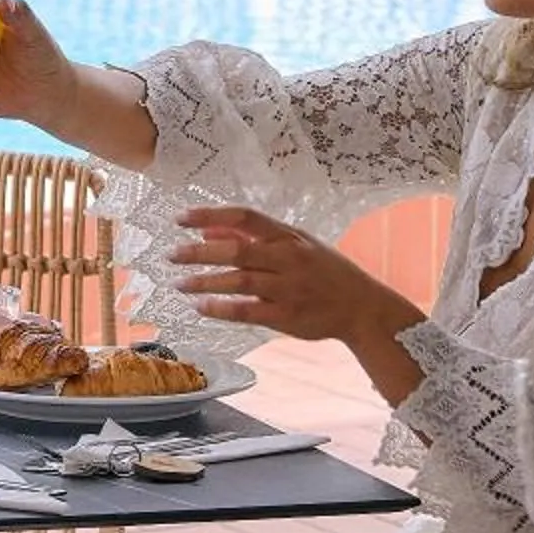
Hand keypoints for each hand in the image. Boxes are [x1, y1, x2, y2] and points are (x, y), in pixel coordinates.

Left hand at [169, 206, 419, 348]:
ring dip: (204, 282)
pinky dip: (221, 309)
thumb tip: (208, 231)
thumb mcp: (296, 246)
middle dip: (198, 252)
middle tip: (171, 255)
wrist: (363, 308)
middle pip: (236, 251)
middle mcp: (288, 259)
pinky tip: (201, 308)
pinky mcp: (287, 317)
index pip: (244, 218)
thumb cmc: (326, 273)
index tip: (181, 218)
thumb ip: (253, 239)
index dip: (209, 215)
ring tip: (179, 284)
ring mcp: (288, 288)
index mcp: (289, 236)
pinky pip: (247, 311)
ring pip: (238, 281)